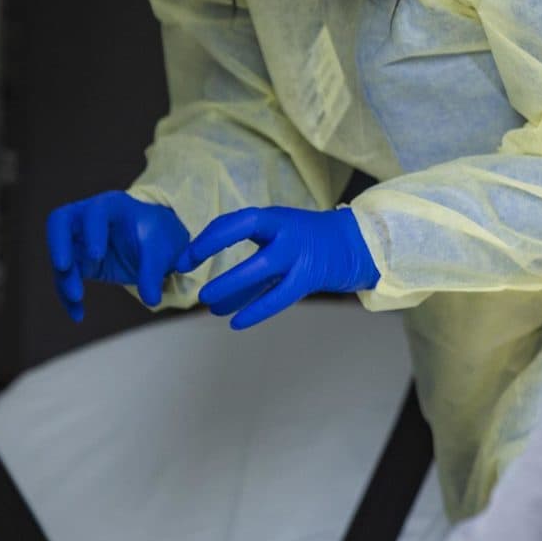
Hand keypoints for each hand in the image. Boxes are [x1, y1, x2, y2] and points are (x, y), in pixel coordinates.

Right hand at [46, 192, 190, 319]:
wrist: (155, 245)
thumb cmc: (158, 237)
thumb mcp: (163, 252)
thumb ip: (154, 272)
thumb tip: (151, 298)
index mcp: (113, 206)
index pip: (95, 211)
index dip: (93, 231)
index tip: (97, 255)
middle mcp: (89, 218)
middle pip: (59, 222)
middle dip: (58, 244)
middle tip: (63, 266)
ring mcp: (79, 239)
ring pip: (60, 254)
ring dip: (64, 277)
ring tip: (77, 298)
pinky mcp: (77, 261)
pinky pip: (65, 277)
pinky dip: (67, 295)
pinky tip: (77, 314)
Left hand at [181, 207, 380, 330]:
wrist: (356, 244)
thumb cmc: (308, 241)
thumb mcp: (279, 235)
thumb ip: (252, 253)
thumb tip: (215, 281)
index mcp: (274, 218)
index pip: (234, 222)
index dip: (207, 238)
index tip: (185, 257)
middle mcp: (285, 232)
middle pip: (244, 238)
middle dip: (213, 257)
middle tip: (191, 279)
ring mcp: (299, 255)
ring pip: (260, 271)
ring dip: (232, 287)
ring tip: (210, 305)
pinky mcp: (310, 277)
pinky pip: (278, 297)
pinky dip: (256, 310)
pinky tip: (236, 322)